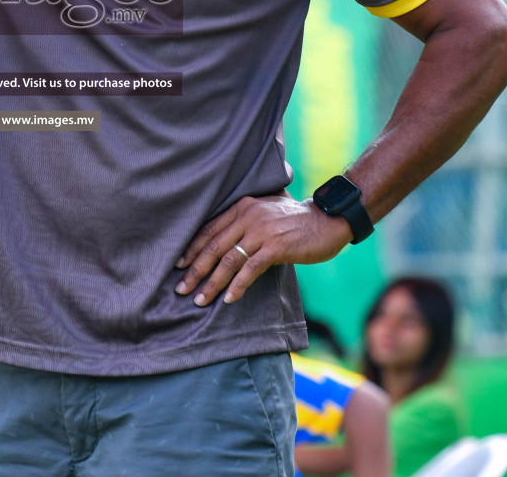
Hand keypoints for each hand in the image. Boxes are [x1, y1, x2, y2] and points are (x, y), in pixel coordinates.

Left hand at [175, 195, 352, 305]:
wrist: (328, 219)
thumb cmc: (296, 220)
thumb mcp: (265, 213)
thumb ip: (245, 223)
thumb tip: (225, 245)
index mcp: (242, 207)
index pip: (209, 229)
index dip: (191, 249)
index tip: (178, 265)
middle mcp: (248, 216)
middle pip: (214, 247)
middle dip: (195, 270)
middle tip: (181, 289)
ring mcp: (262, 231)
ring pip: (229, 260)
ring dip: (212, 283)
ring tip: (199, 299)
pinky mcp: (276, 247)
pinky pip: (250, 269)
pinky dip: (238, 285)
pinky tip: (229, 298)